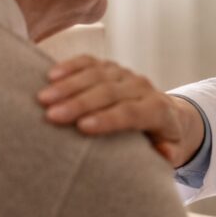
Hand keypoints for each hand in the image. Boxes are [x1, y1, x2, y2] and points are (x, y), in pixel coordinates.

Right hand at [37, 55, 202, 166]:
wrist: (169, 113)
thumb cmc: (162, 140)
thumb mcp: (172, 151)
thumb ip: (168, 154)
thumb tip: (160, 151)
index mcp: (157, 109)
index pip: (131, 112)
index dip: (108, 118)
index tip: (82, 127)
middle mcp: (141, 87)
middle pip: (109, 91)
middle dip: (79, 103)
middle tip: (52, 115)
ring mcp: (124, 74)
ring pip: (96, 74)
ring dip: (68, 85)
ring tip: (43, 98)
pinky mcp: (110, 67)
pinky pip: (89, 62)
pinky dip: (70, 66)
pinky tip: (50, 75)